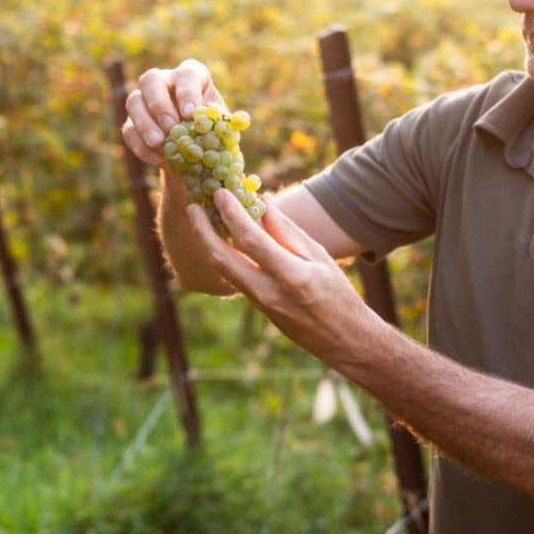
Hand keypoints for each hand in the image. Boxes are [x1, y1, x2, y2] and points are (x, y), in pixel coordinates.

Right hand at [121, 58, 226, 166]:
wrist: (196, 155)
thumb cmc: (214, 133)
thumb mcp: (224, 128)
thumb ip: (225, 123)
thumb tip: (234, 120)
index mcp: (191, 77)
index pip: (186, 75)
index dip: (187, 92)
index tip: (190, 113)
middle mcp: (164, 82)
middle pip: (151, 80)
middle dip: (159, 104)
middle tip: (171, 128)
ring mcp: (144, 101)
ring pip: (134, 102)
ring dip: (145, 124)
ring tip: (160, 143)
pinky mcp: (132, 123)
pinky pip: (129, 130)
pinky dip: (142, 146)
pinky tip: (158, 159)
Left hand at [186, 189, 373, 357]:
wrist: (342, 340)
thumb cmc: (338, 293)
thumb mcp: (318, 256)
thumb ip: (287, 230)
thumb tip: (262, 200)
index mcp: (291, 276)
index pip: (251, 240)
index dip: (232, 213)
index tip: (220, 192)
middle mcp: (269, 292)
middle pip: (222, 258)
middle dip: (202, 230)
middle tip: (192, 206)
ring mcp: (259, 304)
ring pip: (222, 270)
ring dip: (207, 243)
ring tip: (200, 218)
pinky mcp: (256, 309)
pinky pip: (232, 278)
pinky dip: (222, 255)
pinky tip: (220, 239)